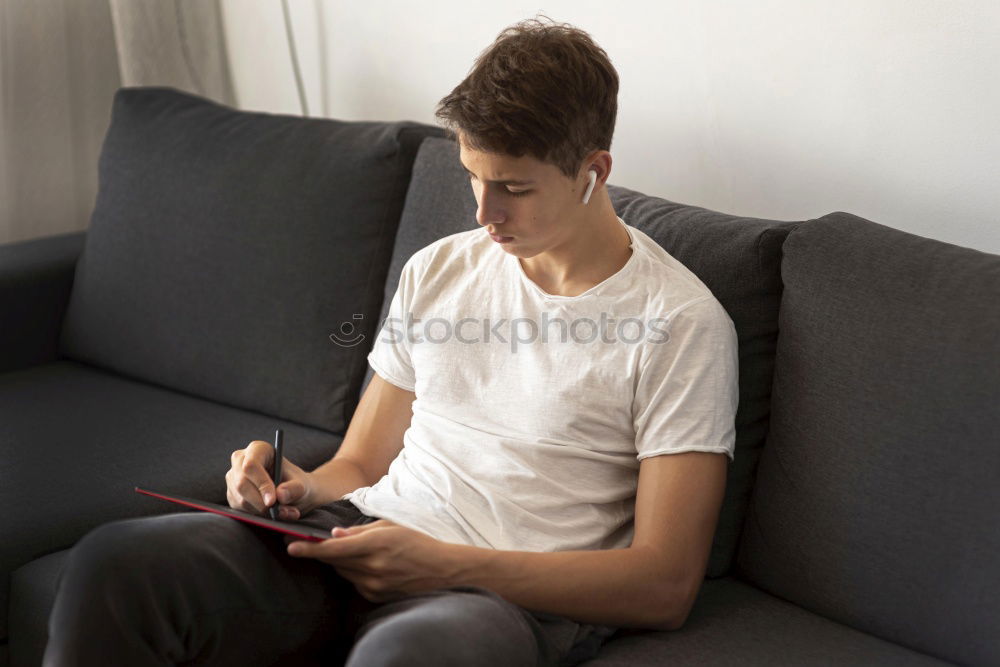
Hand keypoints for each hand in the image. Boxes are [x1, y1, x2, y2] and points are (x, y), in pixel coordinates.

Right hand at [225, 440, 318, 518]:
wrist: (294, 494)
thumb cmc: (297, 485)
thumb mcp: (302, 485)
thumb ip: (294, 489)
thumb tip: (280, 495)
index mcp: (258, 449)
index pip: (251, 465)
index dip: (260, 483)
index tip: (272, 501)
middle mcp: (241, 461)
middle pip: (242, 483)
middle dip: (260, 502)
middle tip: (278, 512)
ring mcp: (233, 478)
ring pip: (240, 499)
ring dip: (262, 511)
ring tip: (283, 512)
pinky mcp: (233, 495)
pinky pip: (240, 510)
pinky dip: (257, 516)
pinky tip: (271, 514)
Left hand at [285, 520, 457, 601]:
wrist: (442, 570)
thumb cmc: (417, 543)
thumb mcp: (390, 527)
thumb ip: (360, 530)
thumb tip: (335, 533)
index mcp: (376, 544)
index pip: (334, 548)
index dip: (310, 548)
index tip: (291, 546)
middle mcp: (372, 567)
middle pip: (334, 560)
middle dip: (323, 551)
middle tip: (312, 543)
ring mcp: (373, 585)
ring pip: (343, 572)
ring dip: (340, 562)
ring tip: (354, 552)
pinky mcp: (375, 596)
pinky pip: (354, 582)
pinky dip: (354, 573)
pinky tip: (368, 565)